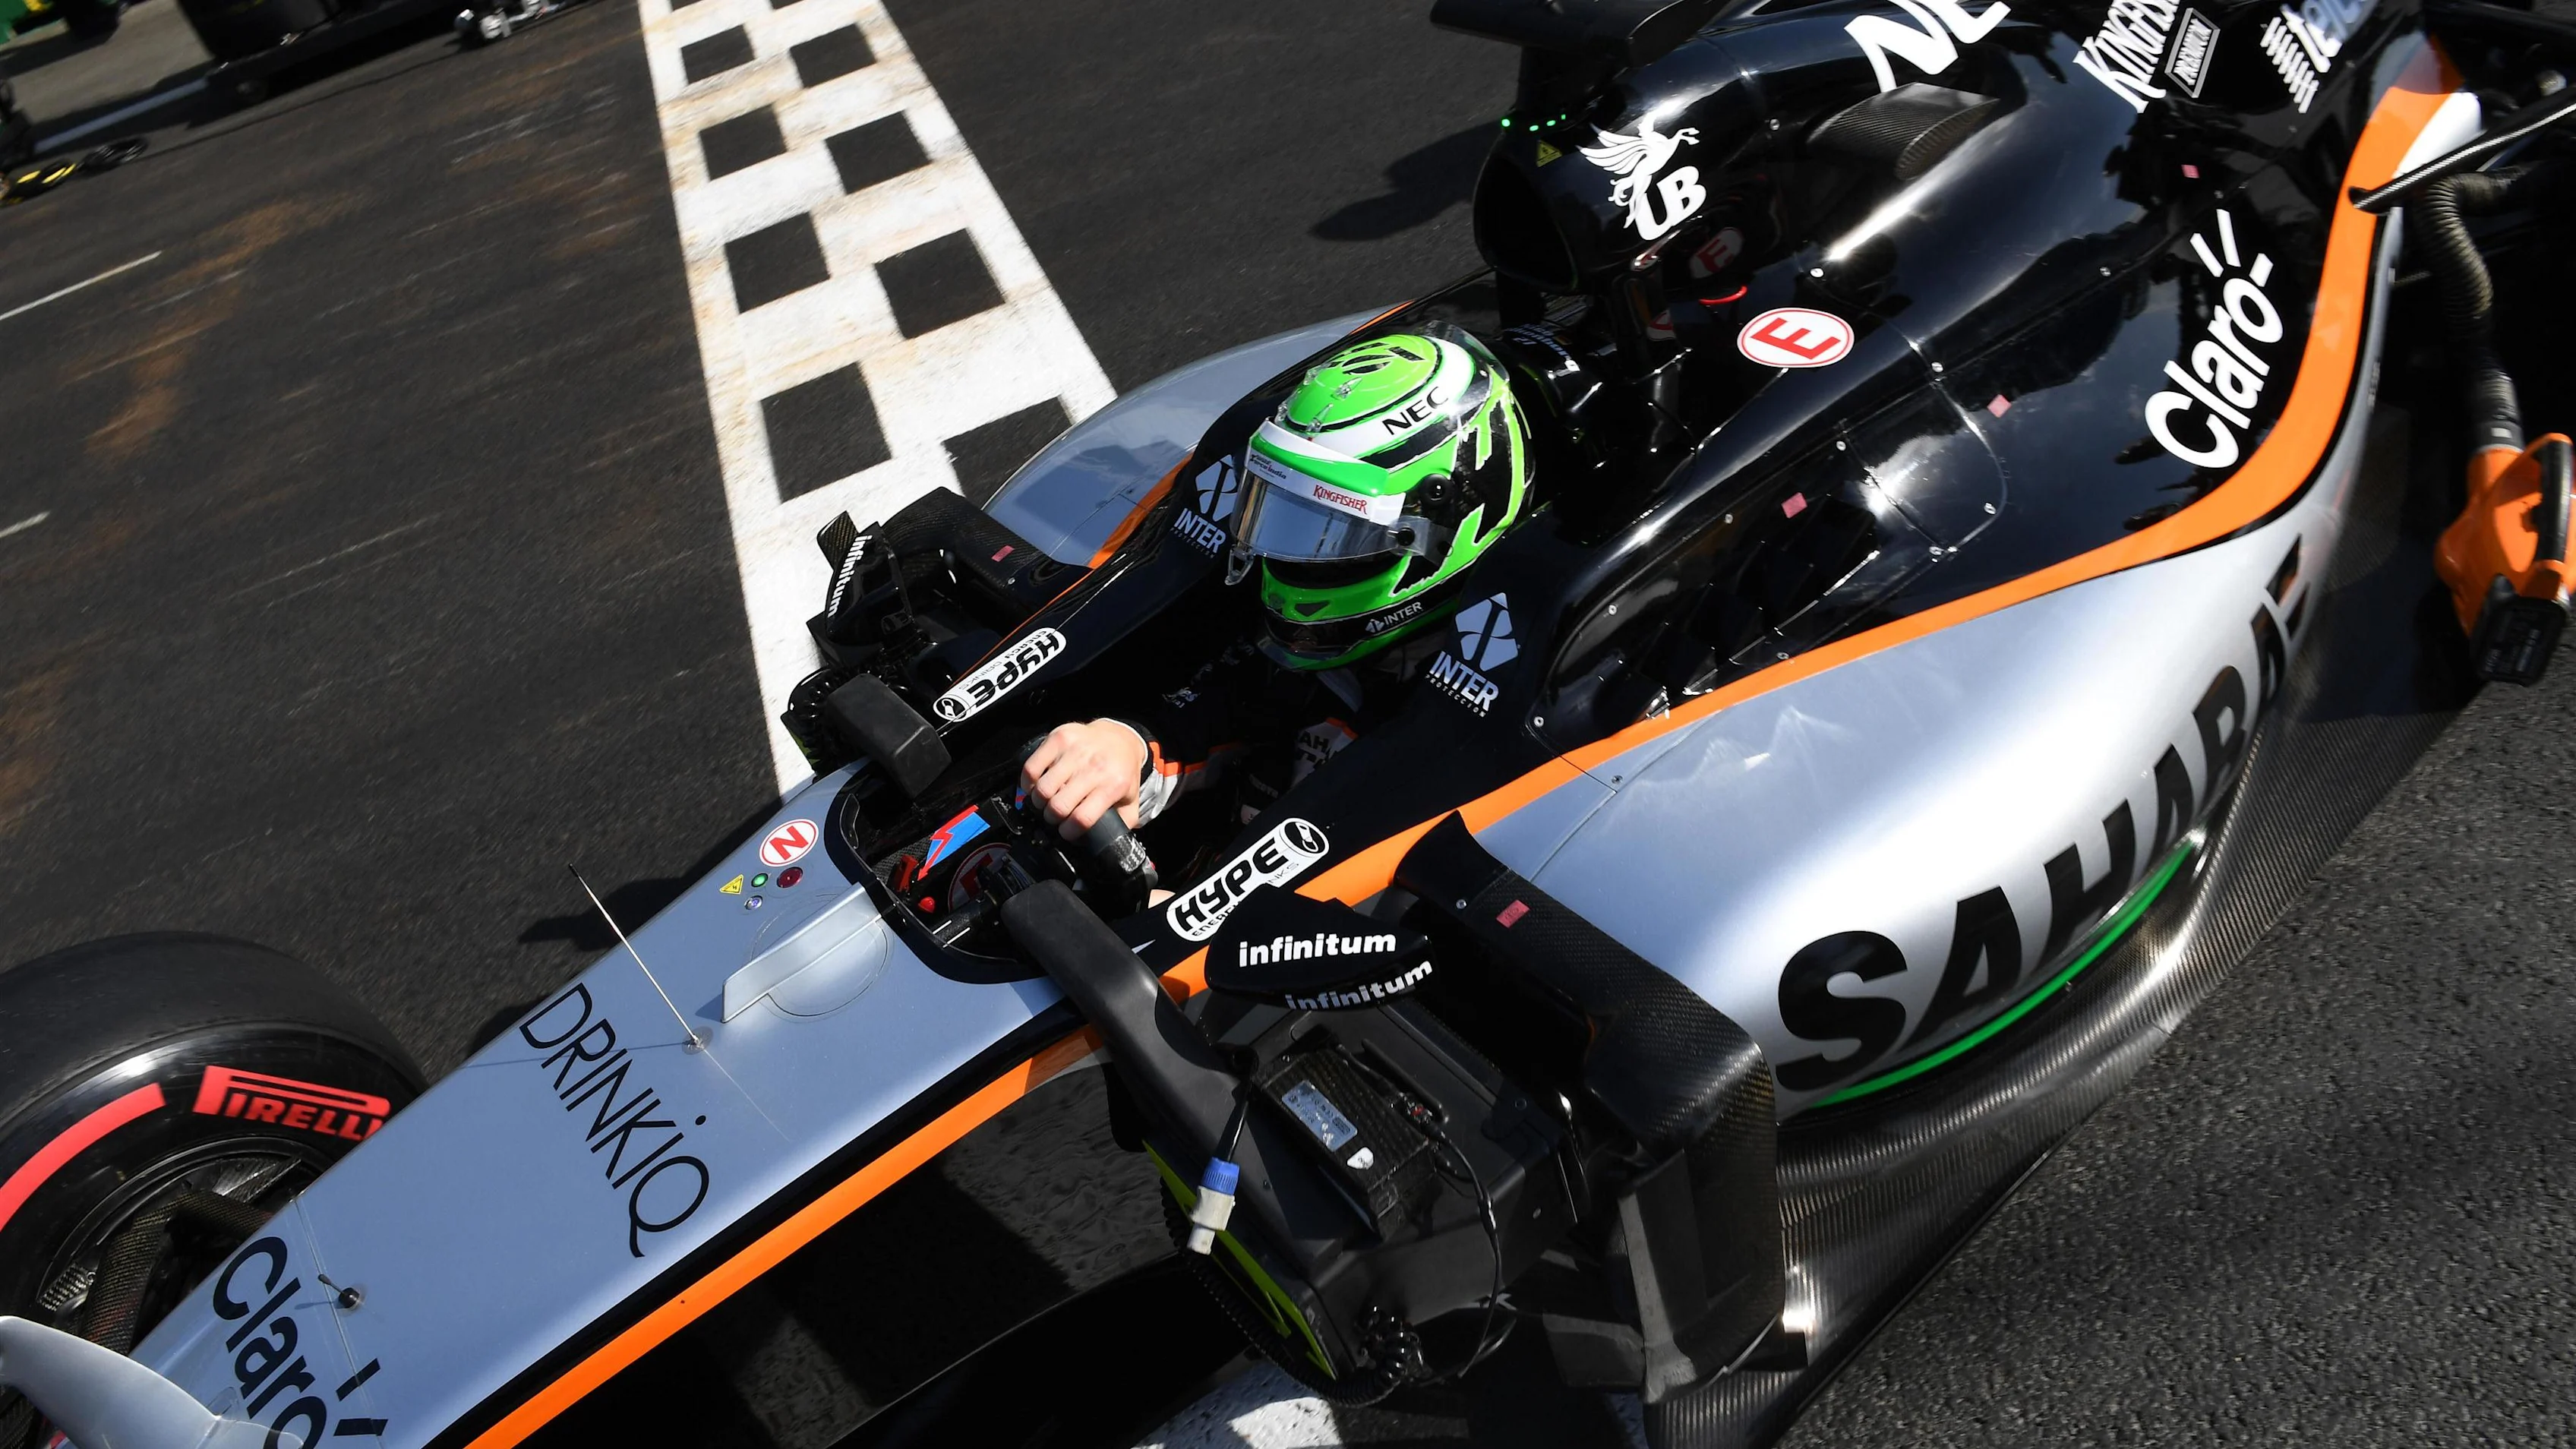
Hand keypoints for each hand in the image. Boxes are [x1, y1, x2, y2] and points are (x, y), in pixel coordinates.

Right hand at [1022, 720, 1146, 839]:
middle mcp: (1094, 766)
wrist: (1119, 737)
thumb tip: (1109, 843)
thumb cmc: (1121, 771)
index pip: (1081, 818)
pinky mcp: (1059, 738)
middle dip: (1053, 819)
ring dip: (1039, 802)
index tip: (1066, 832)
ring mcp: (1075, 750)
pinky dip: (1028, 782)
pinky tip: (1035, 786)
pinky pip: (1031, 767)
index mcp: (1113, 785)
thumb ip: (1123, 824)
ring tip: (1046, 802)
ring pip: (1042, 789)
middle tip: (1055, 817)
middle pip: (1058, 806)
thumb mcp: (1131, 800)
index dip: (1069, 832)